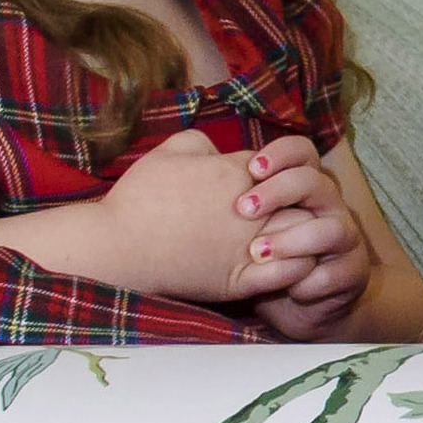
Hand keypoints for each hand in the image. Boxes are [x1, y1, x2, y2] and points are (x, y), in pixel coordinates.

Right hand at [95, 131, 304, 302]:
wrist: (114, 249)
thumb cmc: (137, 198)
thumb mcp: (168, 152)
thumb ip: (203, 143)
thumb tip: (221, 150)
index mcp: (236, 173)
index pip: (286, 166)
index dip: (282, 174)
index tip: (268, 185)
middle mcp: (251, 209)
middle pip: (304, 199)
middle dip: (304, 202)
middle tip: (293, 209)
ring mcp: (247, 246)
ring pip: (305, 235)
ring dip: (307, 233)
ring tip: (297, 236)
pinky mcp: (241, 280)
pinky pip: (290, 272)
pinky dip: (300, 265)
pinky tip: (290, 262)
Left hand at [237, 136, 373, 339]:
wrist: (296, 303)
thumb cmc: (258, 255)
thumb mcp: (238, 220)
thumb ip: (223, 185)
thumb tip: (197, 152)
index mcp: (304, 186)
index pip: (303, 153)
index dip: (282, 154)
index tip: (251, 168)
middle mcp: (328, 207)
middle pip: (317, 182)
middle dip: (281, 192)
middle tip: (244, 210)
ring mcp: (344, 240)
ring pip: (333, 229)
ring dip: (294, 240)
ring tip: (258, 253)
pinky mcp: (352, 273)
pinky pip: (337, 273)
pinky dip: (310, 280)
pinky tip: (288, 288)